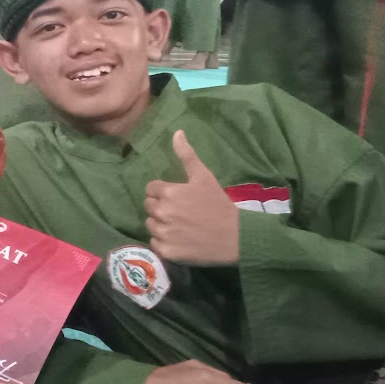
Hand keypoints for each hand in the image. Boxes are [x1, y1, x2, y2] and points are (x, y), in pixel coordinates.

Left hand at [144, 130, 239, 265]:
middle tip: (181, 212)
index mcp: (168, 192)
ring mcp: (162, 233)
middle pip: (149, 206)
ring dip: (161, 225)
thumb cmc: (219, 205)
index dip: (162, 192)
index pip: (151, 189)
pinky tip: (180, 240)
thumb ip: (187, 155)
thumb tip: (177, 132)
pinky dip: (165, 243)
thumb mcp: (204, 177)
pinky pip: (155, 243)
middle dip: (161, 207)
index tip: (178, 198)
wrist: (236, 238)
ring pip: (150, 225)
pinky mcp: (165, 251)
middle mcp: (161, 212)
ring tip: (181, 226)